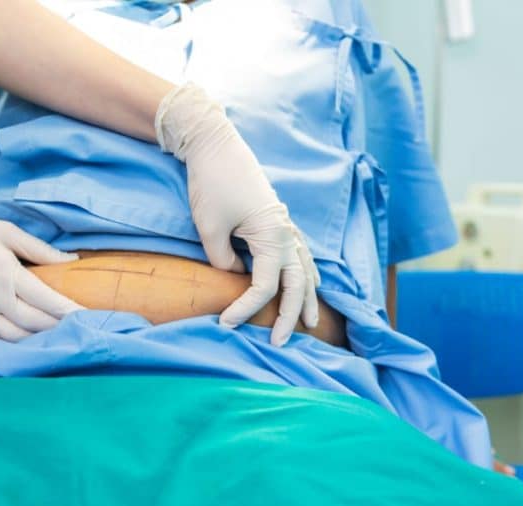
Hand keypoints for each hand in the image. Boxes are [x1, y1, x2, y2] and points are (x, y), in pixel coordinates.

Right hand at [0, 199, 82, 340]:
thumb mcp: (3, 230)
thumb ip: (38, 248)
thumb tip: (71, 260)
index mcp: (7, 274)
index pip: (49, 301)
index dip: (73, 312)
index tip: (94, 318)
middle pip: (38, 324)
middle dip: (64, 329)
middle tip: (87, 331)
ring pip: (18, 338)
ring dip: (42, 341)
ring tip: (64, 340)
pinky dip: (16, 346)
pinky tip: (31, 346)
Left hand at [155, 83, 319, 345]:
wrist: (215, 146)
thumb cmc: (211, 184)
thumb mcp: (209, 227)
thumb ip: (223, 259)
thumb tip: (235, 277)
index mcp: (273, 234)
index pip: (265, 285)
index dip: (246, 308)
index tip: (225, 324)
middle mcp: (287, 231)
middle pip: (297, 283)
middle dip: (292, 316)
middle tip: (279, 343)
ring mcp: (286, 224)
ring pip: (306, 268)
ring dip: (309, 297)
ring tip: (313, 324)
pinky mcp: (278, 219)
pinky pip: (300, 254)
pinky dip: (305, 274)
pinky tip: (305, 284)